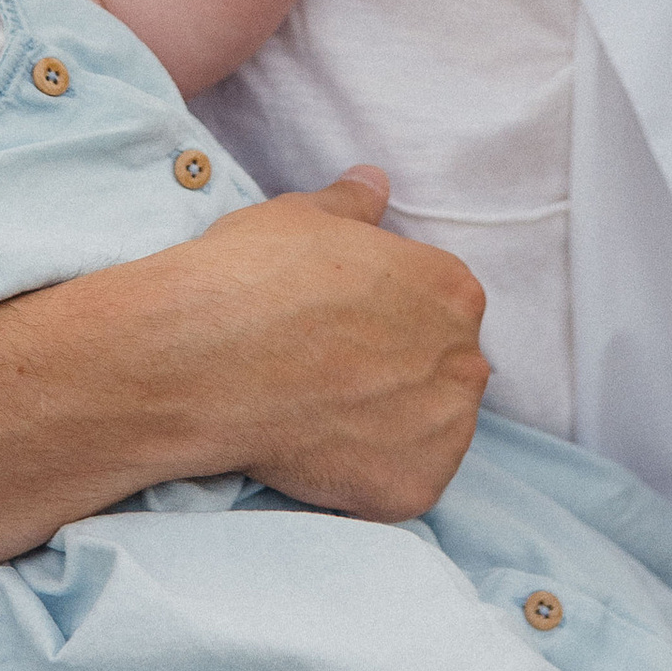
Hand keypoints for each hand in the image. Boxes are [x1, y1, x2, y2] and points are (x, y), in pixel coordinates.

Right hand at [182, 172, 488, 516]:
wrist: (206, 359)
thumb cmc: (252, 276)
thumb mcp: (302, 216)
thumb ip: (352, 203)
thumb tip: (374, 183)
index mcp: (452, 288)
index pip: (438, 306)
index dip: (385, 318)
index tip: (340, 328)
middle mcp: (465, 358)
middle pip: (442, 370)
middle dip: (396, 373)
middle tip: (328, 374)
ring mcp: (446, 428)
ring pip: (430, 431)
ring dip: (389, 427)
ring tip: (321, 414)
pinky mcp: (414, 488)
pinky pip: (402, 485)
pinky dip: (368, 478)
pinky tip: (319, 452)